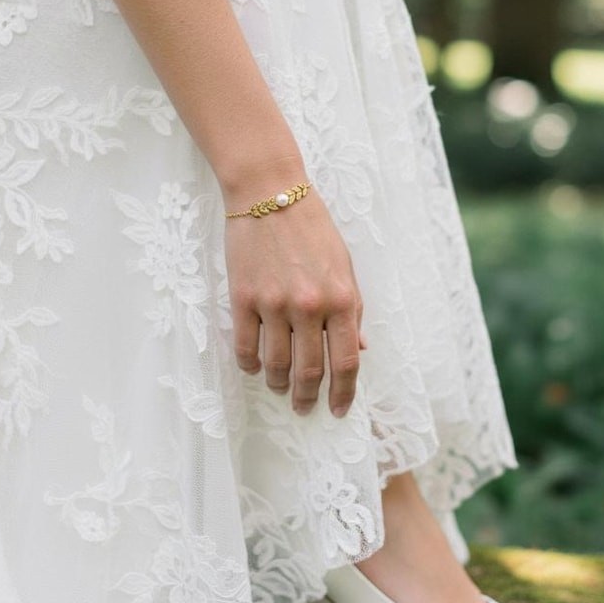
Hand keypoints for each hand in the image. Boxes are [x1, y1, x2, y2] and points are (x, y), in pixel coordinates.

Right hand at [224, 188, 365, 417]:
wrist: (269, 193)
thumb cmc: (312, 228)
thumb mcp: (344, 266)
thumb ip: (352, 309)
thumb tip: (360, 348)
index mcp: (341, 299)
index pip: (346, 361)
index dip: (344, 392)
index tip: (339, 409)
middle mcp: (309, 306)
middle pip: (310, 370)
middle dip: (308, 397)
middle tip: (305, 407)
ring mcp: (274, 303)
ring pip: (276, 364)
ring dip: (278, 384)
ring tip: (279, 388)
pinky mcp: (243, 297)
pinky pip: (245, 346)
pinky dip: (249, 365)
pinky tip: (254, 368)